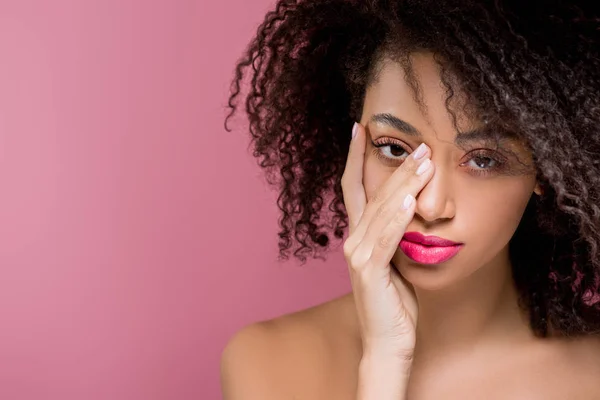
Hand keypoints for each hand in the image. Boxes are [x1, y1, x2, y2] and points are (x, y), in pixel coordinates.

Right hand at [341, 122, 433, 364]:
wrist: (389, 342)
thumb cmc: (394, 303)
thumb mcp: (396, 261)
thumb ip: (395, 235)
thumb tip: (409, 208)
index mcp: (358, 236)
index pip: (353, 189)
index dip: (354, 158)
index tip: (360, 130)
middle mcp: (352, 241)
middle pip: (373, 194)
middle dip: (398, 168)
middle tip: (421, 145)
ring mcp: (357, 256)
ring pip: (380, 211)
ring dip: (403, 184)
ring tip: (424, 162)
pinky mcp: (368, 271)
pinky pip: (385, 238)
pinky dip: (395, 217)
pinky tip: (407, 199)